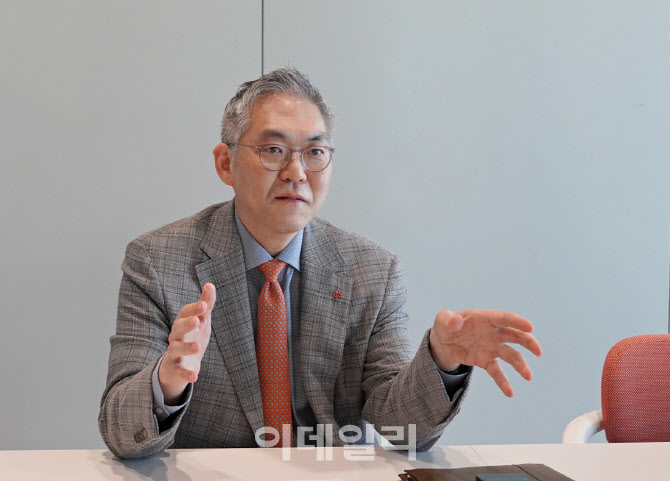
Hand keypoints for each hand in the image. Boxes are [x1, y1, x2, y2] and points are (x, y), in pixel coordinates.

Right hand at [158, 283, 215, 403]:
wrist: (181, 364)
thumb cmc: (193, 337)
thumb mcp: (202, 321)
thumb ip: (206, 304)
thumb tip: (210, 284)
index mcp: (182, 323)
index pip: (185, 313)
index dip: (194, 309)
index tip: (204, 305)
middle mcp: (176, 336)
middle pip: (177, 328)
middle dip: (186, 324)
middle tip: (198, 321)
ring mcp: (174, 353)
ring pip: (175, 349)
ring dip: (186, 348)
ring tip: (198, 348)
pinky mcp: (174, 369)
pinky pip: (178, 372)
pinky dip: (185, 374)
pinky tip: (194, 376)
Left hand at [429, 309, 541, 396]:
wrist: (443, 341)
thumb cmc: (446, 325)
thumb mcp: (442, 320)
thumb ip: (447, 319)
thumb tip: (456, 321)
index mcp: (484, 318)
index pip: (504, 318)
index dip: (517, 322)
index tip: (530, 327)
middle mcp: (493, 332)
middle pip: (515, 336)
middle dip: (528, 342)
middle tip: (538, 351)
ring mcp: (491, 347)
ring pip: (511, 355)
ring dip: (521, 365)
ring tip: (528, 376)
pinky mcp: (486, 361)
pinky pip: (497, 372)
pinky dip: (503, 382)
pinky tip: (510, 393)